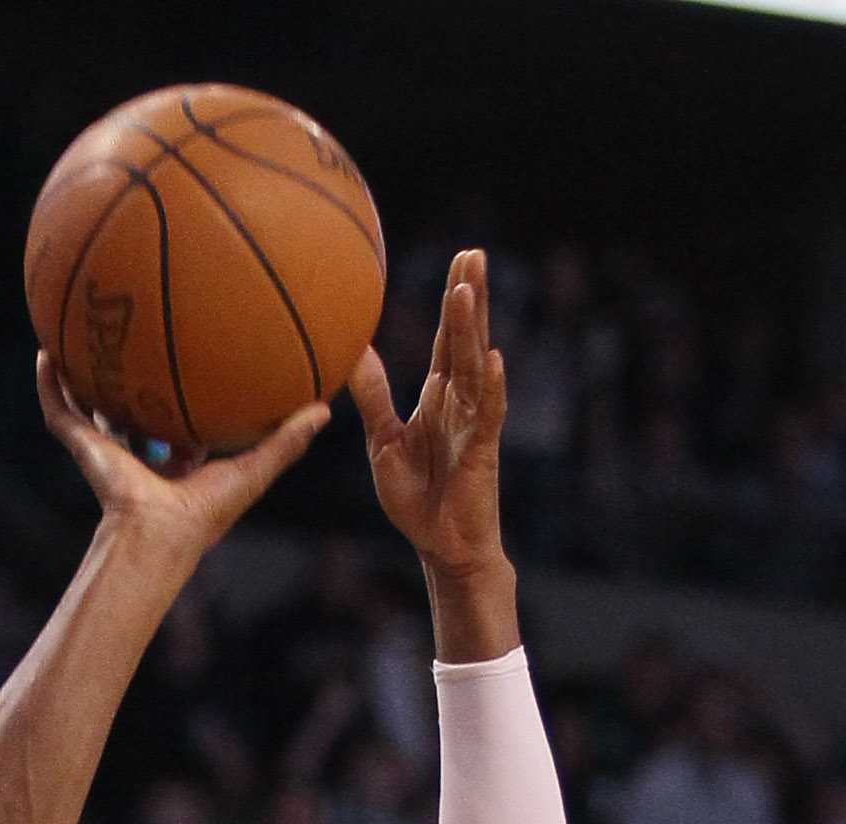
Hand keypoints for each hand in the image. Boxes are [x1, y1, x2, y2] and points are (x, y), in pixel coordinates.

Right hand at [36, 356, 328, 564]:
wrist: (159, 534)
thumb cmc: (207, 513)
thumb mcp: (253, 470)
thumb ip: (288, 441)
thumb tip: (327, 410)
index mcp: (179, 463)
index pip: (180, 427)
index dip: (186, 399)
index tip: (193, 365)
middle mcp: (142, 455)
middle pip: (133, 411)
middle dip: (132, 380)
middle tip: (135, 337)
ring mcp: (109, 451)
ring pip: (91, 407)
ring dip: (83, 376)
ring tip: (78, 334)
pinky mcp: (85, 450)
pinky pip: (60, 412)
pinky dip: (50, 386)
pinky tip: (46, 353)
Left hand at [351, 250, 506, 577]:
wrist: (442, 548)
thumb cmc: (418, 499)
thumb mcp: (383, 442)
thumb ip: (374, 398)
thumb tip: (352, 353)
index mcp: (439, 398)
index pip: (447, 340)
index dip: (454, 301)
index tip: (460, 260)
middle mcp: (461, 404)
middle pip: (465, 340)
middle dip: (470, 297)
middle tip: (473, 252)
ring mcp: (474, 425)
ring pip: (472, 367)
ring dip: (472, 329)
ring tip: (470, 289)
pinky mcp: (480, 453)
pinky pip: (487, 416)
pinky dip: (490, 389)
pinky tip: (493, 360)